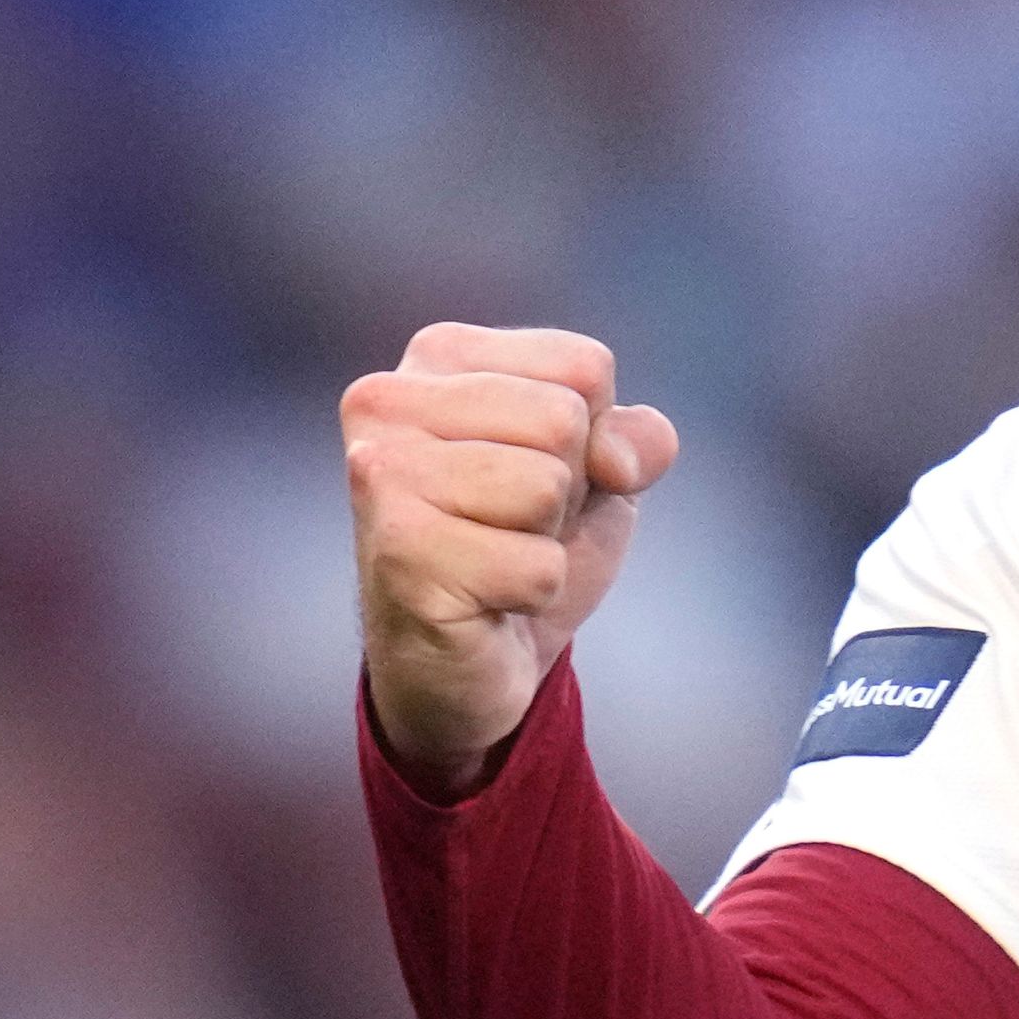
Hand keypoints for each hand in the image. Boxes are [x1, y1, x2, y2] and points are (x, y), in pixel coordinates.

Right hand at [342, 325, 679, 797]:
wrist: (463, 663)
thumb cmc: (521, 545)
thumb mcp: (599, 473)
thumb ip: (635, 437)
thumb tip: (615, 460)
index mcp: (439, 355)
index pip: (586, 367)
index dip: (594, 439)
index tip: (534, 475)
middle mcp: (388, 400)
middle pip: (565, 420)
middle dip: (567, 490)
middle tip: (510, 526)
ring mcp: (382, 474)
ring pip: (547, 487)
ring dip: (545, 542)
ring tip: (493, 556)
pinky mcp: (399, 552)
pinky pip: (536, 566)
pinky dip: (533, 593)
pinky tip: (483, 600)